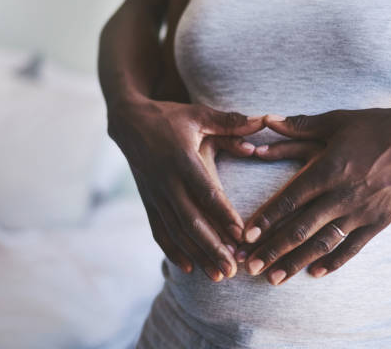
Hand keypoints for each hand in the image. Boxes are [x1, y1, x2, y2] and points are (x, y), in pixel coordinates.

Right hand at [108, 98, 263, 281]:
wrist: (129, 123)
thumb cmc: (170, 117)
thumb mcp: (199, 115)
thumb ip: (229, 122)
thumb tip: (261, 122)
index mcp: (182, 159)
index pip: (205, 191)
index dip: (223, 214)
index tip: (241, 236)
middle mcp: (167, 180)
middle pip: (191, 220)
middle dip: (212, 247)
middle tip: (233, 270)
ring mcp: (155, 194)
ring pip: (176, 231)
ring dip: (196, 254)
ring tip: (218, 275)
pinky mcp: (148, 201)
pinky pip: (159, 230)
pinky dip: (172, 250)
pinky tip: (188, 267)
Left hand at [241, 107, 390, 284]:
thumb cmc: (373, 126)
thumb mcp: (334, 121)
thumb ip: (298, 125)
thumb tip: (265, 119)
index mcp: (328, 170)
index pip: (290, 200)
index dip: (266, 219)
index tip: (246, 237)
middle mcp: (342, 195)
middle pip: (301, 228)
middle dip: (273, 249)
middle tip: (250, 266)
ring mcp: (362, 211)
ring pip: (323, 243)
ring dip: (297, 262)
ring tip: (275, 278)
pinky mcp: (379, 221)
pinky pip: (353, 247)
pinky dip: (333, 262)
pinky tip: (314, 273)